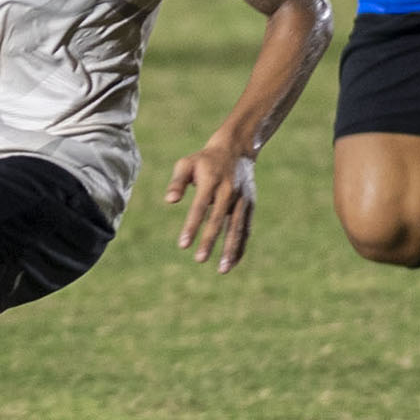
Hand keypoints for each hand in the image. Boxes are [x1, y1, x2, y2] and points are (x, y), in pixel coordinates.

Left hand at [166, 142, 257, 274]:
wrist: (236, 149)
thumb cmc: (204, 159)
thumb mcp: (187, 163)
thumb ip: (177, 182)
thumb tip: (169, 201)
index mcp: (212, 180)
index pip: (200, 206)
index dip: (192, 226)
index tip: (183, 245)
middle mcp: (229, 191)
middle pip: (219, 220)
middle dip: (209, 240)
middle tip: (199, 259)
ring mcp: (242, 199)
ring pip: (237, 227)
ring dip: (230, 249)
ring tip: (222, 269)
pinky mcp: (250, 205)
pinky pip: (245, 228)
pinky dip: (240, 245)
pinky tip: (232, 262)